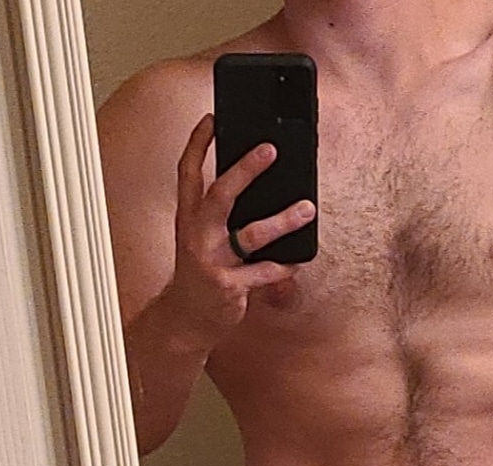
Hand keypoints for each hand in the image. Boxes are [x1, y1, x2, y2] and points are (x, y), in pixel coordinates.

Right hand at [164, 117, 313, 346]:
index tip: (212, 118)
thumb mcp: (197, 238)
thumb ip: (217, 215)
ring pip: (251, 234)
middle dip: (245, 169)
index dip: (198, 144)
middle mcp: (197, 235)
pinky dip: (284, 266)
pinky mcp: (229, 287)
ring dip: (283, 220)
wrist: (185, 320)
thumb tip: (251, 187)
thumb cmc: (199, 274)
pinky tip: (299, 259)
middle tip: (271, 150)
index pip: (188, 172)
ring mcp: (213, 261)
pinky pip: (263, 273)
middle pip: (221, 194)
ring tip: (308, 208)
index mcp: (188, 218)